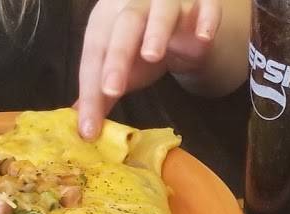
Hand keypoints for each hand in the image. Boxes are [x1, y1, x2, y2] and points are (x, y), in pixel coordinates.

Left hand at [76, 0, 221, 139]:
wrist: (184, 23)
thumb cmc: (143, 45)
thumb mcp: (120, 69)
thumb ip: (100, 93)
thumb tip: (82, 126)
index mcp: (108, 18)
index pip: (96, 51)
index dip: (90, 88)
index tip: (90, 125)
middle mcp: (136, 3)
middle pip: (125, 26)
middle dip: (117, 57)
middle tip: (112, 90)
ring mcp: (170, 1)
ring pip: (162, 11)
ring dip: (156, 31)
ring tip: (152, 55)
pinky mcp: (202, 3)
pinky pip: (207, 6)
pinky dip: (207, 19)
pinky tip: (204, 37)